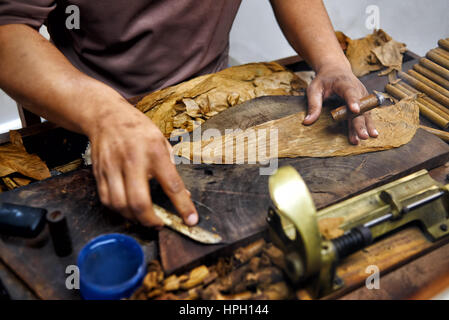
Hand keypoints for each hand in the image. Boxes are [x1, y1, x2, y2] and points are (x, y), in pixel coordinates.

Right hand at [89, 104, 197, 227]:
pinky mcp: (99, 173)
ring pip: (120, 205)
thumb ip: (172, 169)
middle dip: (151, 220)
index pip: (172, 184)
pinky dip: (119, 210)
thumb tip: (184, 195)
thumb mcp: (162, 142)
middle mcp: (133, 160)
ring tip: (145, 218)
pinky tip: (128, 209)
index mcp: (155, 151)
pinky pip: (107, 200)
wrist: (107, 116)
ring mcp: (113, 167)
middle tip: (160, 224)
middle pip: (139, 202)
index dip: (183, 206)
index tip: (191, 220)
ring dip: (134, 218)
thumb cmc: (139, 130)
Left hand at [303, 64, 378, 144]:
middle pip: (360, 107)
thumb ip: (313, 105)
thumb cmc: (323, 80)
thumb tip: (307, 122)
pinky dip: (367, 124)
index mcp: (344, 83)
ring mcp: (362, 96)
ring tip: (365, 138)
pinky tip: (371, 134)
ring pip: (365, 112)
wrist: (335, 69)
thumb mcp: (314, 89)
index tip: (355, 110)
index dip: (353, 101)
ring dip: (365, 126)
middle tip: (362, 136)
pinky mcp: (364, 102)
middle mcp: (357, 89)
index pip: (349, 92)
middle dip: (360, 122)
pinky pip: (365, 114)